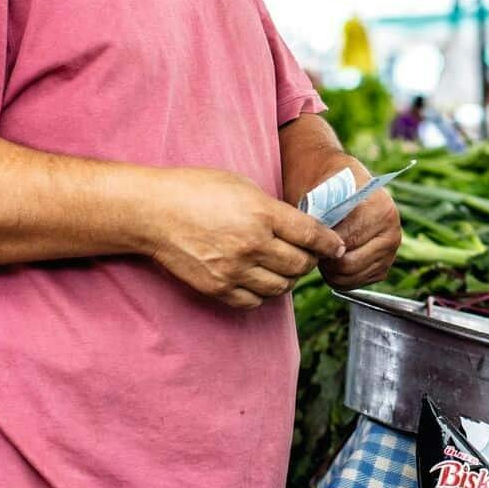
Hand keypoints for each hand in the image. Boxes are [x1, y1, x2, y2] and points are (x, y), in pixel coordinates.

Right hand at [146, 168, 345, 309]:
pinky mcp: (217, 287)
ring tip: (283, 267)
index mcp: (261, 213)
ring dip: (287, 279)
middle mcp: (251, 244)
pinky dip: (262, 293)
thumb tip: (300, 228)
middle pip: (300, 265)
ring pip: (280, 287)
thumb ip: (272, 209)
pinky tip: (259, 279)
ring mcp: (234, 269)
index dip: (329, 243)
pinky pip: (253, 301)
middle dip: (309, 261)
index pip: (311, 235)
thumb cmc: (196, 190)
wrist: (152, 211)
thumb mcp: (242, 186)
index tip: (336, 246)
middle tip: (307, 255)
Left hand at [323, 178, 401, 290]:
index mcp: (380, 211)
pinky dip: (340, 275)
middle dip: (325, 259)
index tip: (309, 235)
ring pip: (351, 278)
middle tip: (314, 246)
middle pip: (348, 265)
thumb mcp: (317, 196)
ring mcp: (391, 251)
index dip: (318, 244)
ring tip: (323, 250)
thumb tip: (317, 252)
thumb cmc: (324, 187)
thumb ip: (318, 224)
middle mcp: (392, 232)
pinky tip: (333, 257)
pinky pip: (357, 282)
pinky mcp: (384, 266)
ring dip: (331, 269)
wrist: (339, 179)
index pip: (341, 244)